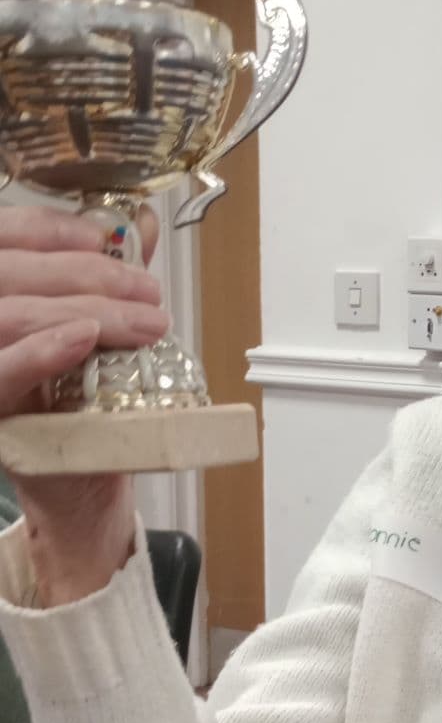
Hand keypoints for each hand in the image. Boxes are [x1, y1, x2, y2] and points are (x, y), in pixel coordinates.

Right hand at [0, 203, 168, 602]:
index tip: (103, 237)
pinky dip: (42, 350)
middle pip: (8, 272)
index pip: (2, 238)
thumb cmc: (80, 415)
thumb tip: (137, 226)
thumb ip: (104, 283)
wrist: (76, 497)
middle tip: (146, 291)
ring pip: (10, 314)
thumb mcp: (93, 341)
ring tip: (143, 321)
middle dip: (84, 273)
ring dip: (84, 308)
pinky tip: (82, 337)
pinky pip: (3, 375)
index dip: (50, 229)